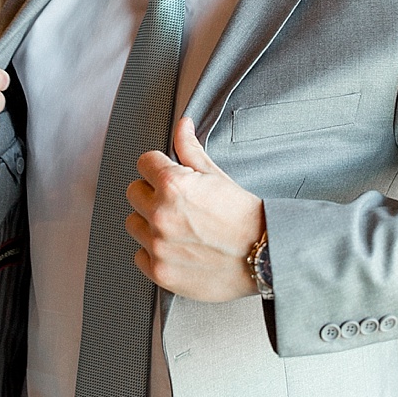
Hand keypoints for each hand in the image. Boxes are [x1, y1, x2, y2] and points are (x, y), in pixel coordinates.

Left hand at [124, 118, 265, 301]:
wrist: (264, 257)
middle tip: (178, 204)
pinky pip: (139, 255)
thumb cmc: (244, 216)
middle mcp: (160, 215)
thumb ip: (190, 149)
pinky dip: (153, 253)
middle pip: (134, 192)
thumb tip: (182, 125)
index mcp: (173, 185)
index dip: (160, 167)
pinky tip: (177, 248)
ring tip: (178, 227)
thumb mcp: (216, 176)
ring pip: (133, 223)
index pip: (144, 163)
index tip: (170, 176)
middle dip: (152, 193)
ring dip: (149, 223)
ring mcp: (158, 246)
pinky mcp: (160, 272)